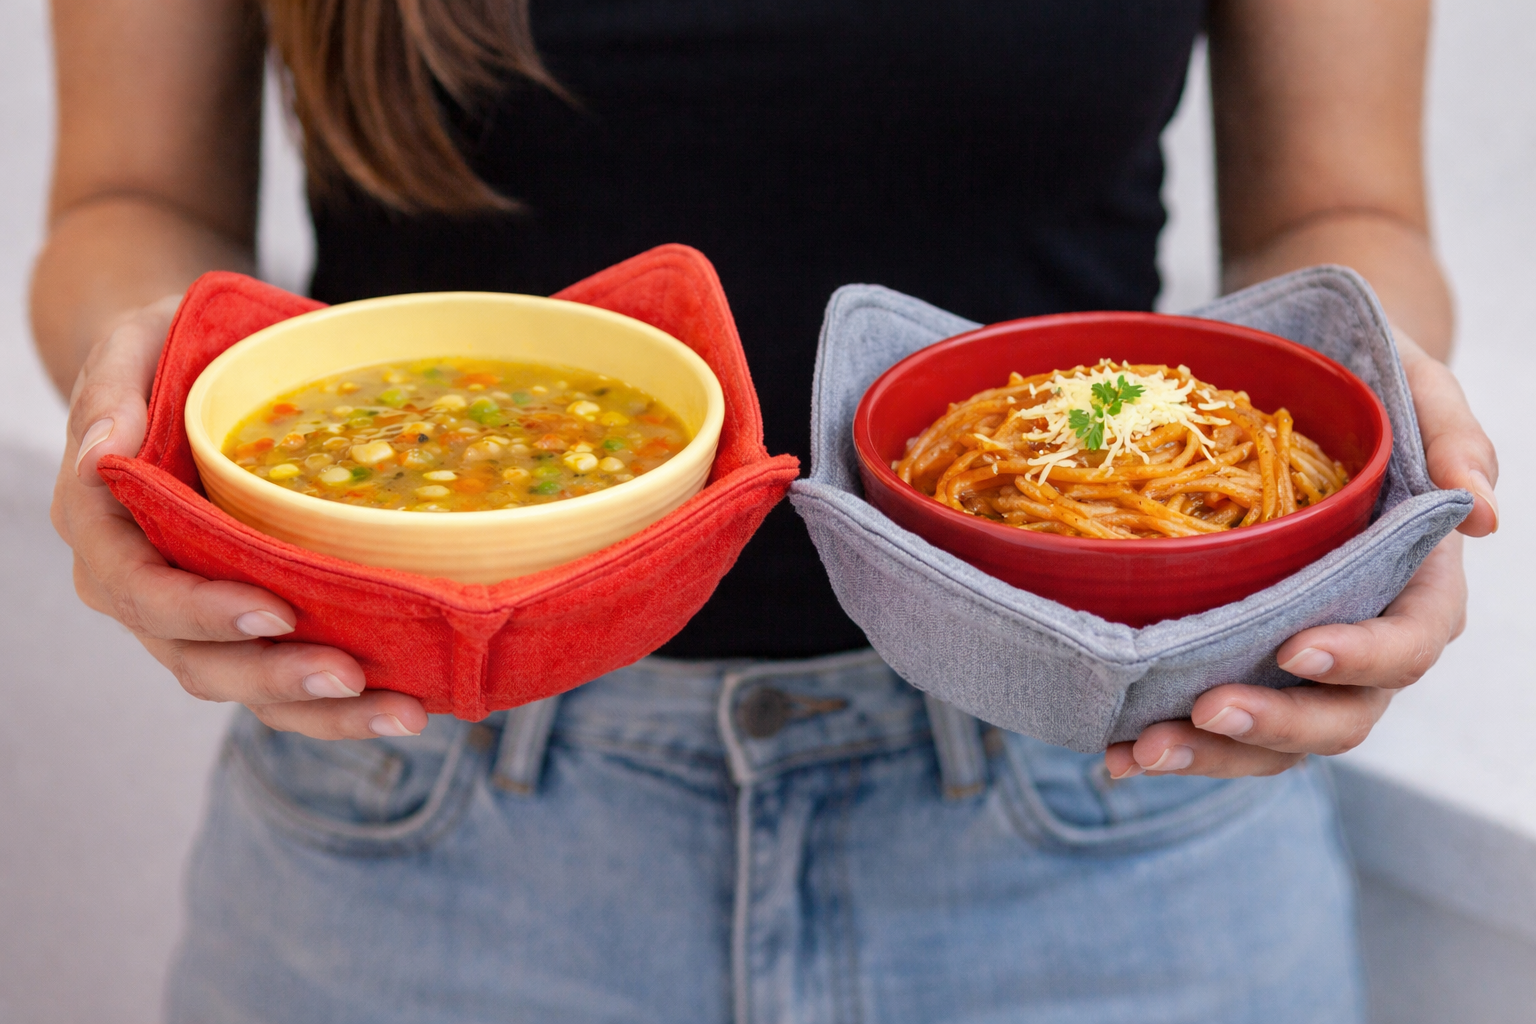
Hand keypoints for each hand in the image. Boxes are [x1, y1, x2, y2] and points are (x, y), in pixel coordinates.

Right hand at [52, 296, 427, 739]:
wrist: (187, 376)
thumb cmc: (164, 353)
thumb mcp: (134, 342)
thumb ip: (110, 390)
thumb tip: (103, 450)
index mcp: (102, 525)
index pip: (137, 586)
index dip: (201, 609)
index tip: (274, 609)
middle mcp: (141, 586)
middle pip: (196, 659)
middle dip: (274, 676)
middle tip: (351, 673)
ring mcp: (195, 617)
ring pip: (247, 686)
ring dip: (321, 710)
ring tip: (403, 711)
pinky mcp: (247, 626)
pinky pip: (283, 681)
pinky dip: (338, 704)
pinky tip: (405, 701)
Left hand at [1105, 331, 1497, 778]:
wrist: (1302, 380)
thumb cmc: (1364, 380)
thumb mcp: (1411, 381)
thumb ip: (1452, 433)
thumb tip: (1485, 514)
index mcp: (1416, 576)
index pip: (1413, 639)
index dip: (1362, 657)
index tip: (1293, 649)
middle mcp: (1363, 630)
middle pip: (1343, 713)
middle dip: (1275, 725)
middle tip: (1204, 710)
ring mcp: (1301, 658)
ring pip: (1278, 738)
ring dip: (1212, 755)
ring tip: (1140, 751)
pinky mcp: (1243, 661)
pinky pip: (1221, 721)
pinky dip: (1173, 740)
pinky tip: (1116, 751)